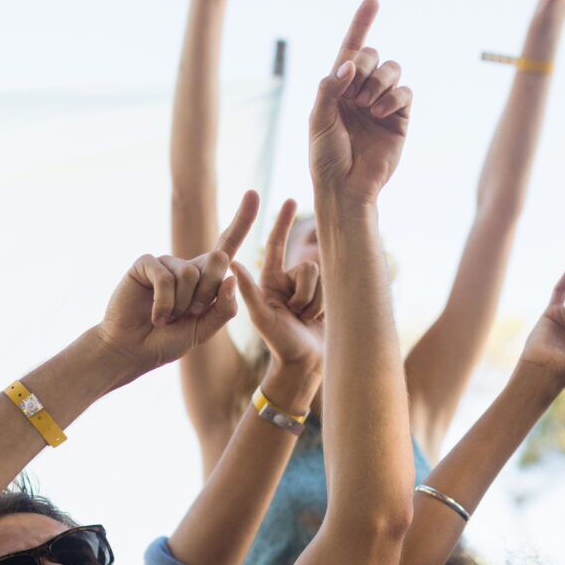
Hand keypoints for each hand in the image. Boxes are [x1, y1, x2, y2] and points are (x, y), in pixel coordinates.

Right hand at [95, 192, 257, 375]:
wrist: (133, 350)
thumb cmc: (167, 340)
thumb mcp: (204, 330)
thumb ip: (223, 309)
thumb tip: (232, 277)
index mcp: (206, 279)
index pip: (228, 245)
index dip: (242, 220)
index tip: (254, 194)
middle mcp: (188, 265)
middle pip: (218, 260)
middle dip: (208, 294)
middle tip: (189, 314)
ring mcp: (166, 262)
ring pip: (191, 273)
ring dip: (182, 304)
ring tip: (168, 317)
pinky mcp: (145, 264)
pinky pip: (166, 277)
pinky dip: (164, 303)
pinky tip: (156, 315)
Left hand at [232, 200, 323, 374]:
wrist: (305, 365)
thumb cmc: (279, 343)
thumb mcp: (262, 318)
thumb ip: (249, 291)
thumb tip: (232, 264)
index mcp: (270, 280)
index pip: (277, 244)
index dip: (282, 222)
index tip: (290, 199)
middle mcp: (289, 280)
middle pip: (307, 266)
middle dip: (305, 292)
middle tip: (296, 313)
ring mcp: (308, 289)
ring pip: (322, 278)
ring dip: (315, 302)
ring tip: (305, 319)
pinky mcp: (324, 298)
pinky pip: (332, 288)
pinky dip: (325, 306)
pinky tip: (317, 319)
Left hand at [310, 0, 411, 203]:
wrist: (346, 188)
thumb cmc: (325, 157)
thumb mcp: (317, 119)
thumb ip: (330, 87)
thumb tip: (351, 64)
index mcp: (338, 88)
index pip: (351, 50)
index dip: (361, 25)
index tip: (372, 1)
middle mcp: (361, 92)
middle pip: (373, 56)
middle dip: (366, 65)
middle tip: (355, 92)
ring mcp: (382, 104)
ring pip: (393, 69)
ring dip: (379, 81)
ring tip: (367, 105)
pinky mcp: (401, 118)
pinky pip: (405, 92)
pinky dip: (393, 96)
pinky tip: (379, 112)